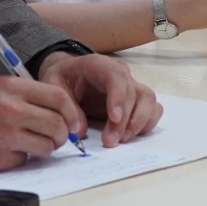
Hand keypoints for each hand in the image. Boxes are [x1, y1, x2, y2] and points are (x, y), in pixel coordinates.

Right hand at [0, 76, 86, 171]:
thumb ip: (22, 96)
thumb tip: (55, 111)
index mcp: (10, 88)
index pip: (59, 98)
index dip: (73, 113)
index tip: (75, 123)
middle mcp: (10, 111)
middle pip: (59, 125)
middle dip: (63, 135)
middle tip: (56, 137)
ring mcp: (3, 137)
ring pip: (47, 147)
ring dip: (45, 148)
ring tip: (29, 144)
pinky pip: (23, 161)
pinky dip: (20, 159)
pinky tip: (3, 151)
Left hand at [37, 51, 162, 143]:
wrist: (70, 74)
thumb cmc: (63, 77)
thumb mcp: (54, 85)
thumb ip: (66, 106)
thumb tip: (80, 131)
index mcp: (99, 64)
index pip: (116, 76)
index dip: (118, 97)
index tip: (114, 118)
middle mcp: (120, 73)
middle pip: (132, 93)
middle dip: (124, 120)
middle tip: (110, 141)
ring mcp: (131, 85)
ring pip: (147, 99)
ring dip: (139, 121)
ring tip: (122, 139)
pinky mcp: (136, 99)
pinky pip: (152, 108)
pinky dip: (147, 122)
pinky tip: (132, 134)